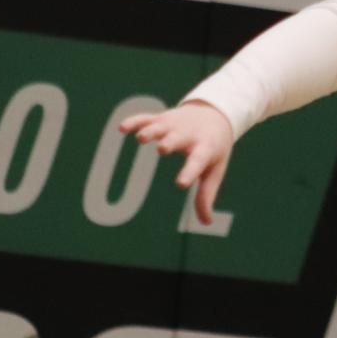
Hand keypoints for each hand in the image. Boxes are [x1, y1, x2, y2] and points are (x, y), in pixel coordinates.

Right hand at [121, 101, 234, 225]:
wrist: (214, 114)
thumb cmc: (213, 148)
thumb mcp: (214, 170)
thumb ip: (205, 195)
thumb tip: (205, 223)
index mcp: (204, 149)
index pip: (197, 162)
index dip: (189, 172)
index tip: (181, 184)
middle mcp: (188, 135)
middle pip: (178, 138)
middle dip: (170, 142)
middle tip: (163, 149)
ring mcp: (173, 124)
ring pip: (160, 126)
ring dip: (151, 131)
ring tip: (141, 138)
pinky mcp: (161, 118)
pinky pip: (146, 118)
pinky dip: (134, 122)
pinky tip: (122, 129)